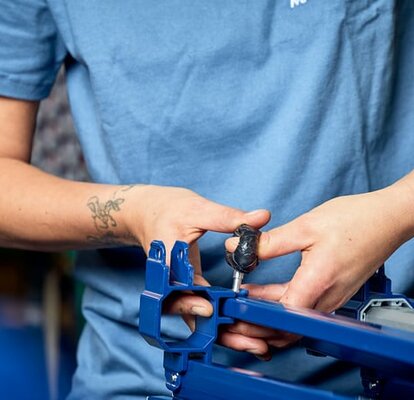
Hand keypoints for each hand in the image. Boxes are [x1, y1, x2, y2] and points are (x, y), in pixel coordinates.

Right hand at [123, 185, 270, 336]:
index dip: (192, 302)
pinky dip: (219, 324)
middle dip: (218, 331)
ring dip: (223, 334)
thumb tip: (262, 216)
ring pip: (196, 319)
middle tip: (252, 344)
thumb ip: (229, 217)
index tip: (211, 309)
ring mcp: (176, 289)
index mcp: (168, 262)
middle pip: (189, 314)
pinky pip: (200, 312)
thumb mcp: (198, 209)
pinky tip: (244, 332)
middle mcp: (169, 282)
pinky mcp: (185, 290)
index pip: (177, 288)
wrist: (147, 213)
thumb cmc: (167, 210)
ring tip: (256, 346)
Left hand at [226, 182, 413, 347]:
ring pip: (294, 318)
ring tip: (243, 301)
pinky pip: (303, 307)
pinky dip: (281, 306)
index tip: (235, 312)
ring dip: (268, 315)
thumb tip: (238, 247)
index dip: (255, 318)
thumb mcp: (305, 227)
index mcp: (318, 282)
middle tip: (233, 313)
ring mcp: (333, 298)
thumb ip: (270, 242)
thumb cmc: (355, 220)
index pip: (281, 318)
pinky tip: (264, 293)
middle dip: (257, 324)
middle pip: (287, 326)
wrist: (387, 219)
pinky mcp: (335, 292)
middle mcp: (327, 298)